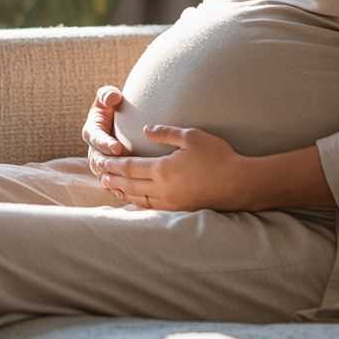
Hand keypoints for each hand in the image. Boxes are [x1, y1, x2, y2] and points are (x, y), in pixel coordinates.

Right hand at [82, 85, 129, 197]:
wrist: (123, 119)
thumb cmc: (114, 105)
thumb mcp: (109, 96)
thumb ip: (107, 94)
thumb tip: (113, 98)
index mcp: (92, 131)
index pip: (96, 139)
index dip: (105, 144)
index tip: (118, 147)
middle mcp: (94, 150)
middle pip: (99, 162)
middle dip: (111, 166)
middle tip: (126, 168)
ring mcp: (101, 164)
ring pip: (104, 176)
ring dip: (115, 181)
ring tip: (130, 183)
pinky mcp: (111, 174)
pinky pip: (112, 186)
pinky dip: (119, 191)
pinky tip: (130, 193)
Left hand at [96, 124, 245, 211]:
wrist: (238, 183)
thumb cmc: (217, 156)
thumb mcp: (191, 136)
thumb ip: (165, 132)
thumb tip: (146, 129)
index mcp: (162, 169)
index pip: (130, 167)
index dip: (114, 165)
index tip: (102, 161)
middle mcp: (162, 188)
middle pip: (130, 184)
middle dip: (113, 179)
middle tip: (100, 175)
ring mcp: (170, 201)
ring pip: (139, 198)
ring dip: (123, 192)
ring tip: (112, 187)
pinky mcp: (180, 209)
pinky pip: (152, 207)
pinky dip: (138, 202)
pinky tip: (136, 200)